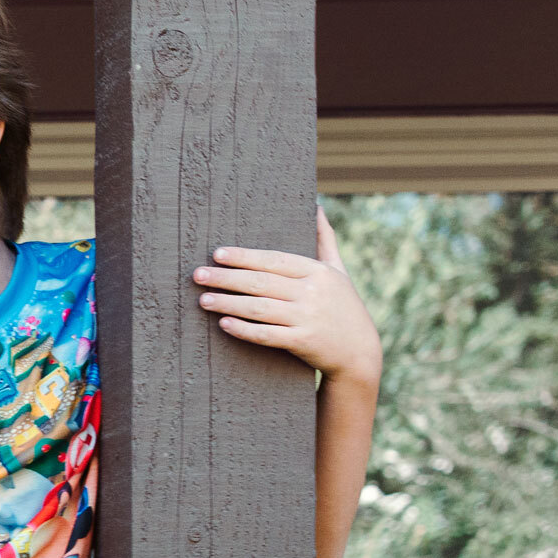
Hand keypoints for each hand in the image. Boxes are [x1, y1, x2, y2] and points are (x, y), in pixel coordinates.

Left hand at [195, 208, 383, 389]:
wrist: (359, 351)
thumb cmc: (343, 306)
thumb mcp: (338, 270)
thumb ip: (324, 239)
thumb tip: (315, 206)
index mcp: (318, 271)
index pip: (274, 260)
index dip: (245, 256)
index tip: (217, 253)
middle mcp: (312, 292)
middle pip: (262, 282)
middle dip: (227, 278)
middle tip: (198, 275)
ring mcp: (307, 318)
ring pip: (260, 308)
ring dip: (229, 303)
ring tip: (203, 299)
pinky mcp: (302, 342)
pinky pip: (267, 335)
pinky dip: (244, 330)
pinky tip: (224, 324)